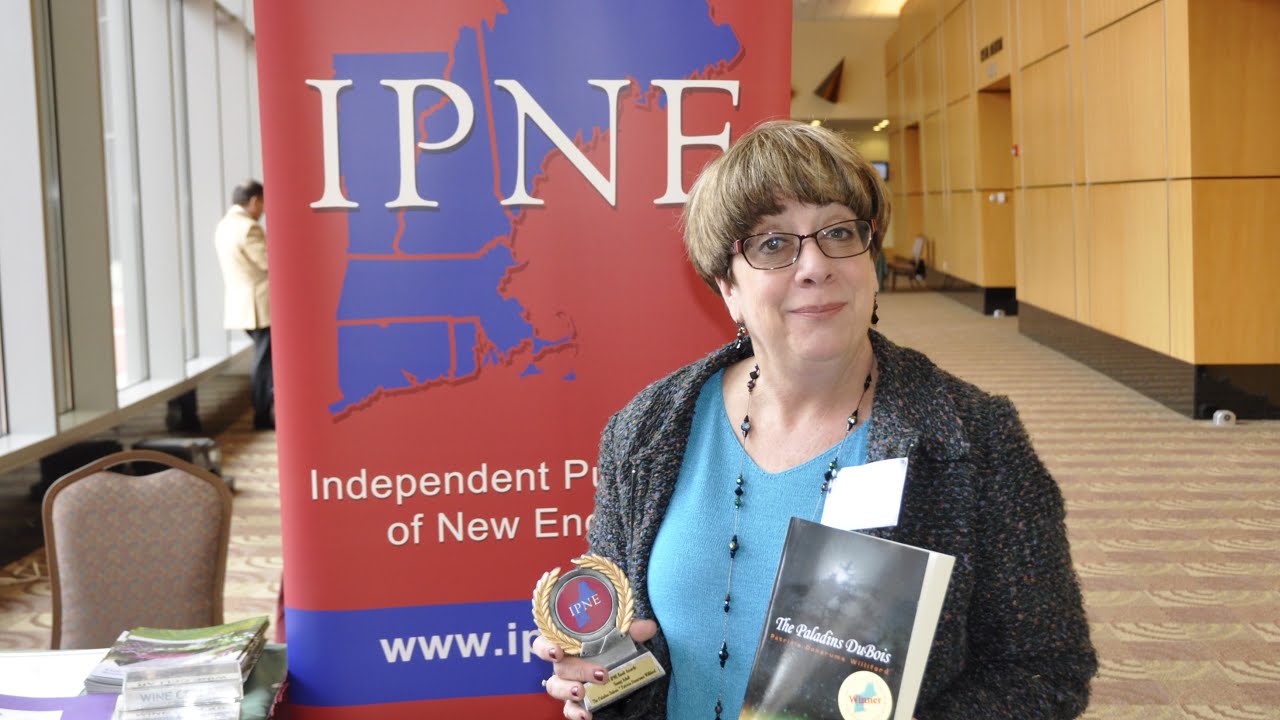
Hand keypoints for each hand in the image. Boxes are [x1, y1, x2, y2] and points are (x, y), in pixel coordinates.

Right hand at [533, 619, 657, 719]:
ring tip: (582, 693)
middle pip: (558, 667)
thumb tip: (648, 627)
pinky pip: (568, 709)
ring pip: (555, 687)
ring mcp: (567, 682)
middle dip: (577, 671)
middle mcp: (564, 662)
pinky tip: (586, 716)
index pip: (545, 642)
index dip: (546, 647)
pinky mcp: (575, 701)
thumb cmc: (613, 643)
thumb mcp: (624, 635)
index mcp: (568, 642)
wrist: (623, 664)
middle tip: (599, 674)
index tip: (557, 651)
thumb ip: (633, 630)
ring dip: (567, 690)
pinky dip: (575, 713)